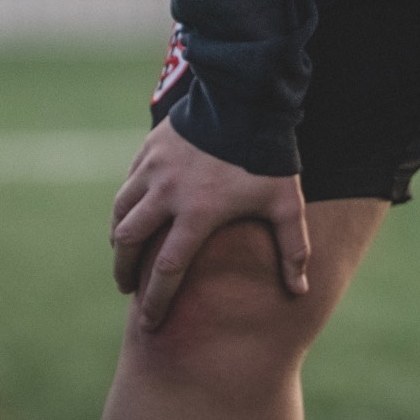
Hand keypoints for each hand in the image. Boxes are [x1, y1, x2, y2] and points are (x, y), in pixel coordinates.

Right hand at [108, 119, 308, 329]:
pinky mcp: (149, 149)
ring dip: (119, 238)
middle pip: (130, 244)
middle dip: (125, 273)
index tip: (149, 323)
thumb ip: (293, 247)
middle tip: (128, 289)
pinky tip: (131, 213)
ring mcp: (154, 169)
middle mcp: (167, 194)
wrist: (245, 96)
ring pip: (121, 212)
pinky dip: (126, 205)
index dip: (156, 301)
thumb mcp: (285, 202)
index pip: (168, 270)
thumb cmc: (267, 154)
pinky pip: (128, 184)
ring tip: (123, 253)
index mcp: (198, 213)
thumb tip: (300, 290)